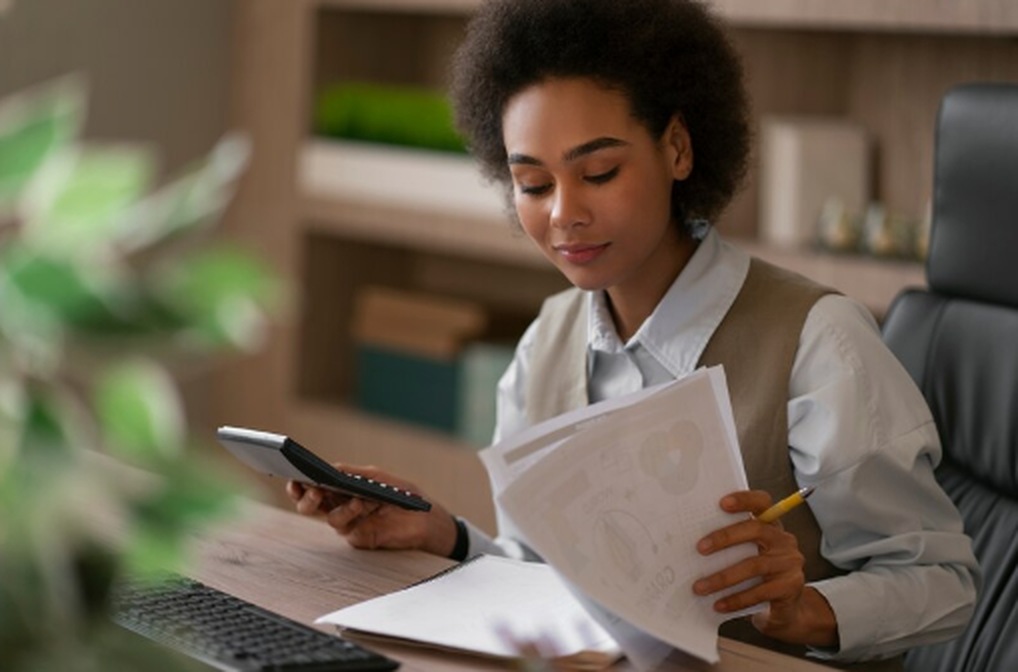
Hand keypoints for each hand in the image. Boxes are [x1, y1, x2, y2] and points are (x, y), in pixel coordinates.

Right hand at [285, 464, 458, 557]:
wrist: (425, 518)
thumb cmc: (401, 493)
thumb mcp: (378, 477)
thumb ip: (355, 474)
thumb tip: (333, 469)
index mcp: (340, 488)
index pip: (312, 486)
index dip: (299, 485)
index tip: (295, 479)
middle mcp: (340, 506)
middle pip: (312, 505)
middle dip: (308, 499)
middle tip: (314, 491)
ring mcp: (349, 523)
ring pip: (330, 518)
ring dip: (342, 507)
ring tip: (356, 499)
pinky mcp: (360, 538)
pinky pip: (349, 529)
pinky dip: (355, 517)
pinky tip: (362, 506)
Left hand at [692, 490, 837, 647]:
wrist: (787, 610)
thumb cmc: (759, 576)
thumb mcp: (748, 554)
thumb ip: (732, 543)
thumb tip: (692, 540)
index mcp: (771, 526)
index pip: (762, 503)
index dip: (744, 500)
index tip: (722, 503)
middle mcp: (784, 541)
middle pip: (756, 530)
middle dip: (725, 538)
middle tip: (700, 549)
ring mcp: (789, 563)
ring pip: (754, 565)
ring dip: (723, 577)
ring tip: (700, 587)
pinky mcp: (790, 587)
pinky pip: (759, 592)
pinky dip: (735, 599)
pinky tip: (719, 604)